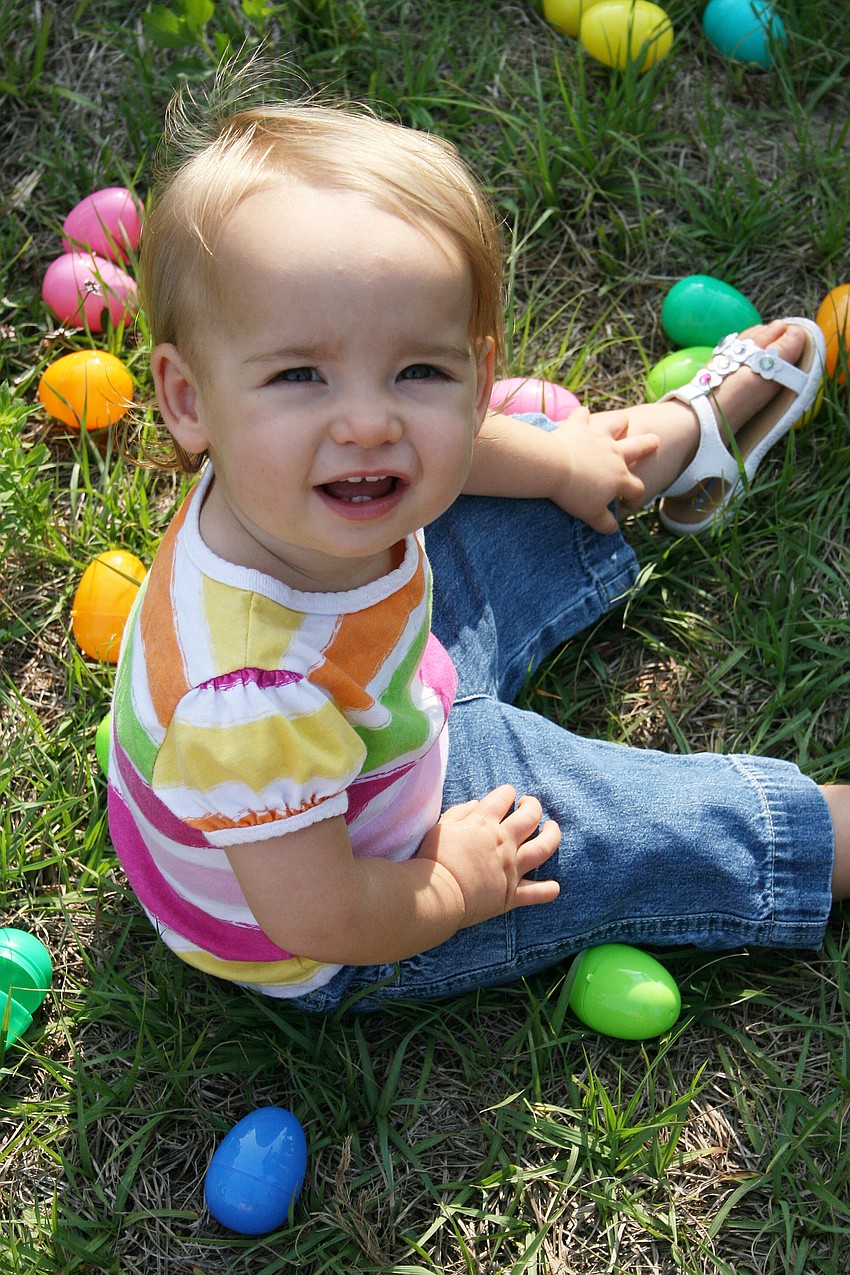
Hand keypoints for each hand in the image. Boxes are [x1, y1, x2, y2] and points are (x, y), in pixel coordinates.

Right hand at [417, 785, 560, 928]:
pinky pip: (538, 892)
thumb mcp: (442, 827)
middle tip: (529, 805)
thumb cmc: (433, 859)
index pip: (503, 797)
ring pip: (544, 848)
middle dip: (533, 806)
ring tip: (552, 828)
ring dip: (552, 835)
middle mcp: (503, 842)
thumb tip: (477, 804)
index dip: (507, 793)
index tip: (507, 795)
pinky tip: (554, 885)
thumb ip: (460, 812)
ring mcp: (511, 868)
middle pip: (530, 816)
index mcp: (484, 823)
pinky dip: (548, 889)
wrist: (437, 895)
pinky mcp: (512, 894)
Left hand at [547, 409, 658, 532]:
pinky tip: (580, 415)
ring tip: (623, 421)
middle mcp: (615, 454)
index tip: (630, 502)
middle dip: (648, 444)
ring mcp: (598, 437)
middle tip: (655, 440)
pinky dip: (581, 415)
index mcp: (620, 478)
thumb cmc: (574, 494)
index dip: (636, 496)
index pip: (637, 487)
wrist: (554, 467)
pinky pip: (582, 416)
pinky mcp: (579, 426)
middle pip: (639, 447)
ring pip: (617, 424)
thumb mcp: (591, 514)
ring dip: (620, 422)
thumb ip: (604, 522)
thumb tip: (613, 530)